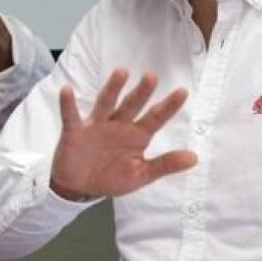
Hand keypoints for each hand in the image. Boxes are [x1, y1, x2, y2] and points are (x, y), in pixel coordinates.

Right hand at [51, 68, 196, 199]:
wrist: (79, 187)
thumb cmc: (111, 177)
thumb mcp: (140, 175)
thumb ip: (165, 165)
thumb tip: (194, 157)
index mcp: (137, 135)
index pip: (156, 118)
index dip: (169, 106)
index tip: (183, 92)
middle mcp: (118, 125)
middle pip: (132, 105)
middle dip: (142, 92)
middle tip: (152, 77)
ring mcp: (97, 126)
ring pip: (106, 104)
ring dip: (112, 89)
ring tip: (121, 73)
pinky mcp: (75, 131)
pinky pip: (72, 116)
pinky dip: (68, 104)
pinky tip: (67, 90)